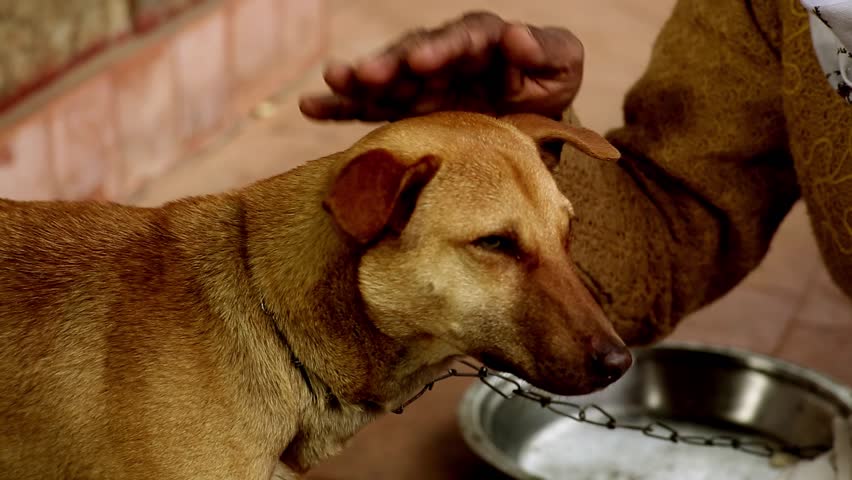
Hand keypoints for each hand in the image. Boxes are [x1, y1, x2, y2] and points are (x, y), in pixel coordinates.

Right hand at [299, 11, 583, 121]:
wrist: (532, 117)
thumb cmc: (549, 86)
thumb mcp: (563, 66)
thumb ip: (546, 50)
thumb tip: (515, 36)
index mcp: (484, 41)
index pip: (462, 38)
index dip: (442, 48)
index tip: (422, 62)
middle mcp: (445, 56)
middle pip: (413, 53)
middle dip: (389, 63)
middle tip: (365, 74)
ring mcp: (420, 82)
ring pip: (385, 78)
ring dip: (358, 80)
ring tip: (332, 81)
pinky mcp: (405, 108)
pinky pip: (369, 107)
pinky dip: (340, 107)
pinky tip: (310, 107)